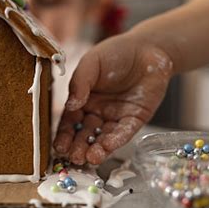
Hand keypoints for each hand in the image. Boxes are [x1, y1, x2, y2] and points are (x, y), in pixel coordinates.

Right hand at [53, 32, 173, 164]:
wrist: (149, 48)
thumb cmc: (116, 52)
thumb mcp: (92, 63)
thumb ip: (80, 82)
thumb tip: (70, 105)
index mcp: (82, 99)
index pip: (70, 121)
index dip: (64, 135)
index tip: (59, 147)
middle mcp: (97, 112)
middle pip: (84, 133)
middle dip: (79, 146)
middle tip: (74, 158)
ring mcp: (115, 117)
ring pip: (102, 137)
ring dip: (96, 149)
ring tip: (90, 158)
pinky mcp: (134, 120)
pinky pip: (123, 132)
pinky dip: (115, 140)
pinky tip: (107, 147)